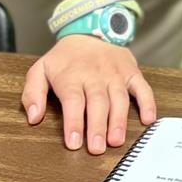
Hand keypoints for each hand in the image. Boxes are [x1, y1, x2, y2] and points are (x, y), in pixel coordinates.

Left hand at [21, 34, 155, 153]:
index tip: (74, 143)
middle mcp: (95, 74)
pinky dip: (147, 103)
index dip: (74, 122)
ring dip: (119, 120)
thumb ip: (32, 94)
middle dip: (97, 126)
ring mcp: (115, 73)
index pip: (73, 101)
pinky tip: (148, 119)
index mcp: (71, 75)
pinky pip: (142, 87)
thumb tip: (33, 117)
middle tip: (97, 148)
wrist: (89, 32)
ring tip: (116, 140)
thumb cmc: (64, 60)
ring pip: (119, 98)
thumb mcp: (40, 70)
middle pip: (97, 102)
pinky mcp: (131, 71)